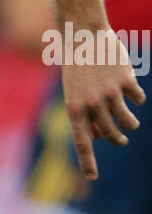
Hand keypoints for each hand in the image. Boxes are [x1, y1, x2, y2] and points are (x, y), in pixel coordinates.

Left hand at [62, 32, 144, 179]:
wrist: (84, 35)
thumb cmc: (77, 67)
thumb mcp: (74, 92)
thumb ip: (85, 115)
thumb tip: (99, 136)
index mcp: (74, 108)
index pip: (82, 142)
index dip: (88, 161)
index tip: (92, 178)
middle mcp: (92, 103)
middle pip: (110, 134)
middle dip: (118, 139)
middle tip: (122, 140)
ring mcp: (110, 92)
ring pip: (128, 121)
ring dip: (130, 125)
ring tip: (130, 125)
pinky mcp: (126, 81)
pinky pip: (138, 99)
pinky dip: (137, 99)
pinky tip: (133, 95)